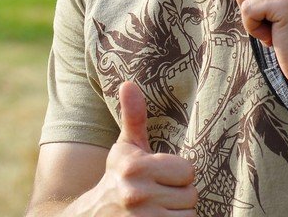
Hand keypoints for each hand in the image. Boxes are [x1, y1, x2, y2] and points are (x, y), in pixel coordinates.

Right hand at [72, 81, 196, 215]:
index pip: (187, 170)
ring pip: (188, 214)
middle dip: (180, 193)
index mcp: (135, 168)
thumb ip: (133, 115)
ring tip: (160, 207)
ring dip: (179, 212)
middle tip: (162, 192)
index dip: (179, 172)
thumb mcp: (125, 147)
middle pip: (191, 194)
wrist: (96, 215)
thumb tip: (128, 83)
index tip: (164, 174)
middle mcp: (137, 195)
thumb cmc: (118, 176)